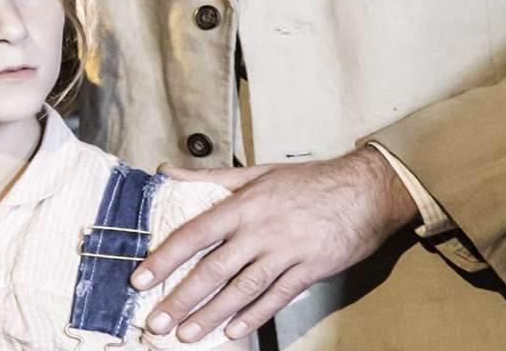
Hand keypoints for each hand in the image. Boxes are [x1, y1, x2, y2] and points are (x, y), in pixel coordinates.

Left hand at [134, 147, 418, 342]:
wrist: (364, 190)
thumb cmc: (308, 181)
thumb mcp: (256, 173)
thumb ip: (207, 177)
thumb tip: (164, 170)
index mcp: (244, 205)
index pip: (194, 233)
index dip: (165, 258)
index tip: (141, 278)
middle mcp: (261, 230)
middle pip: (213, 269)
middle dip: (181, 299)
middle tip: (156, 322)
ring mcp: (285, 252)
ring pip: (241, 289)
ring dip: (211, 315)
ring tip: (186, 334)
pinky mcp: (308, 271)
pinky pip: (276, 299)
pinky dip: (253, 316)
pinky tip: (233, 331)